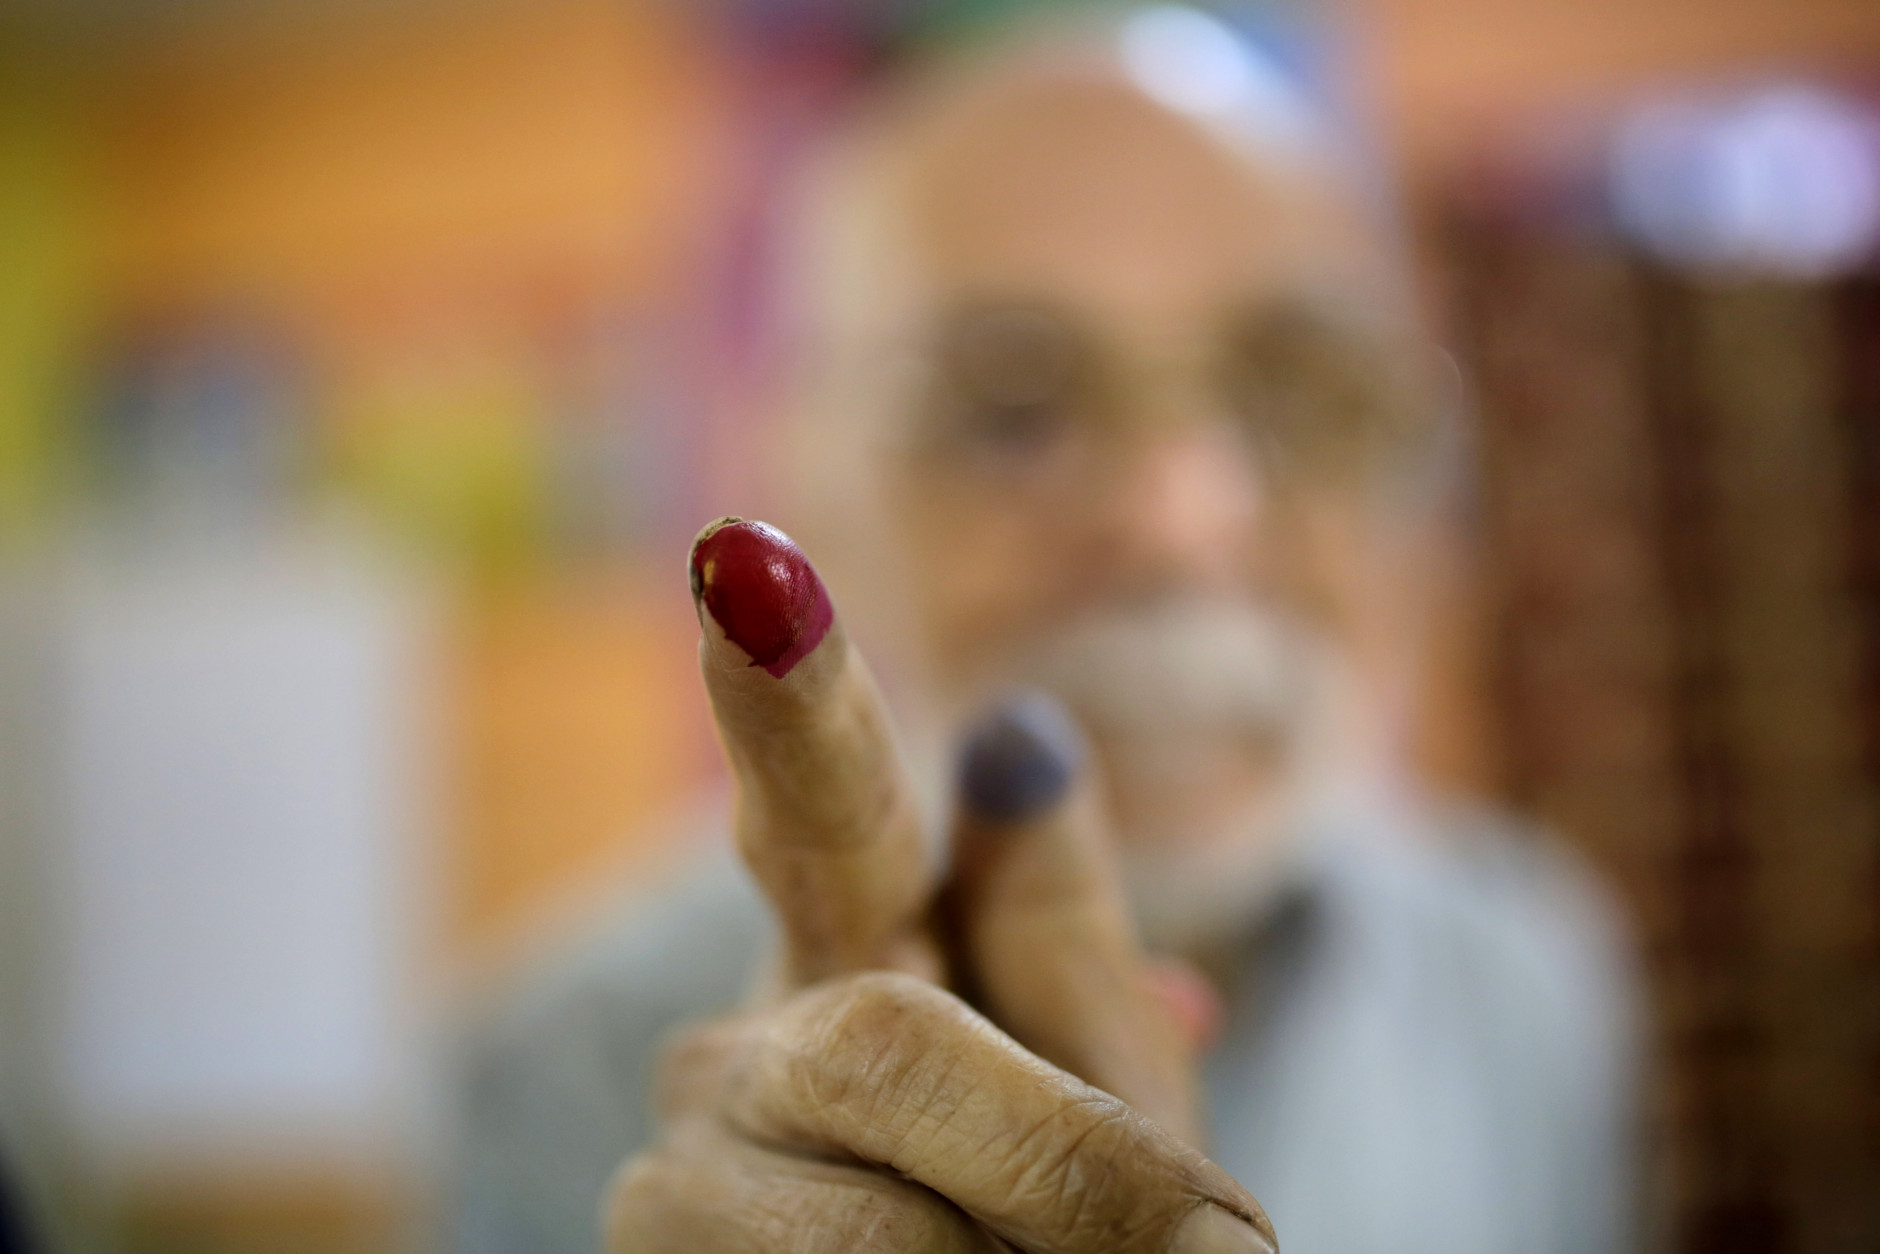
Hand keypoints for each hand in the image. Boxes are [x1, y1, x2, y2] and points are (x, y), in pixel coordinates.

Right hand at [605, 519, 1274, 1252]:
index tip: (748, 557)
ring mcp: (678, 1166)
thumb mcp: (1103, 1084)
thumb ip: (1056, 935)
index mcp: (860, 944)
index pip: (831, 806)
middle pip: (883, 1047)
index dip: (793, 690)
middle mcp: (741, 1034)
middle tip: (1211, 1242)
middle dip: (1060, 1162)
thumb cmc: (1052, 1230)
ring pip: (901, 1229)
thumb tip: (1019, 727)